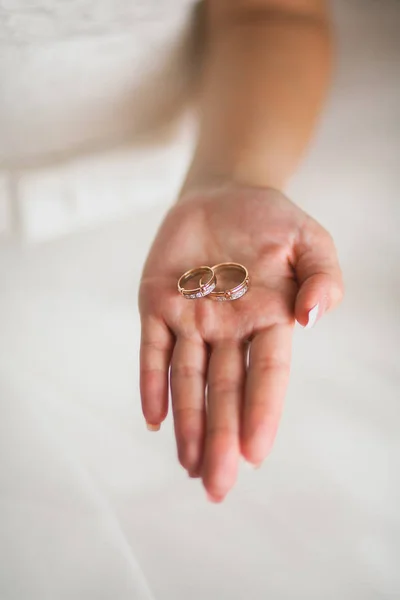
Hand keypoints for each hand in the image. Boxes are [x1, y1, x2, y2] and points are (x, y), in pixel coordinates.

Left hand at [139, 186, 342, 501]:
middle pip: (224, 390)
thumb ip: (323, 275)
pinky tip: (155, 418)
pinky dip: (152, 382)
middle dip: (221, 437)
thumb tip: (311, 317)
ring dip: (188, 423)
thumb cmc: (271, 221)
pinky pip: (153, 349)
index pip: (265, 374)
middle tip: (216, 486)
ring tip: (189, 466)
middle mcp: (229, 329)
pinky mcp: (158, 305)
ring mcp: (192, 319)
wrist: (224, 197)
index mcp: (268, 319)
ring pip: (188, 379)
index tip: (254, 453)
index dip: (261, 412)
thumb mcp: (310, 239)